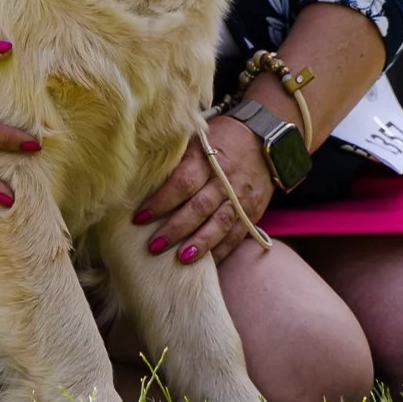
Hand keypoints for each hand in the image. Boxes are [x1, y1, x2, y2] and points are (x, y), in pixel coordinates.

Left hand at [131, 116, 273, 265]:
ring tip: (181, 260)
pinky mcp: (253, 211)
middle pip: (199, 207)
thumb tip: (140, 177)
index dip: (161, 201)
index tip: (139, 217)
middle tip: (154, 246)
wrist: (262, 136)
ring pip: (220, 224)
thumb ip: (176, 158)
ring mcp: (241, 197)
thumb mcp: (197, 137)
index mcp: (207, 158)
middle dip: (176, 229)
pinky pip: (237, 235)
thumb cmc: (219, 138)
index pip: (182, 182)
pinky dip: (222, 251)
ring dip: (200, 244)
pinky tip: (206, 265)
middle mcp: (225, 179)